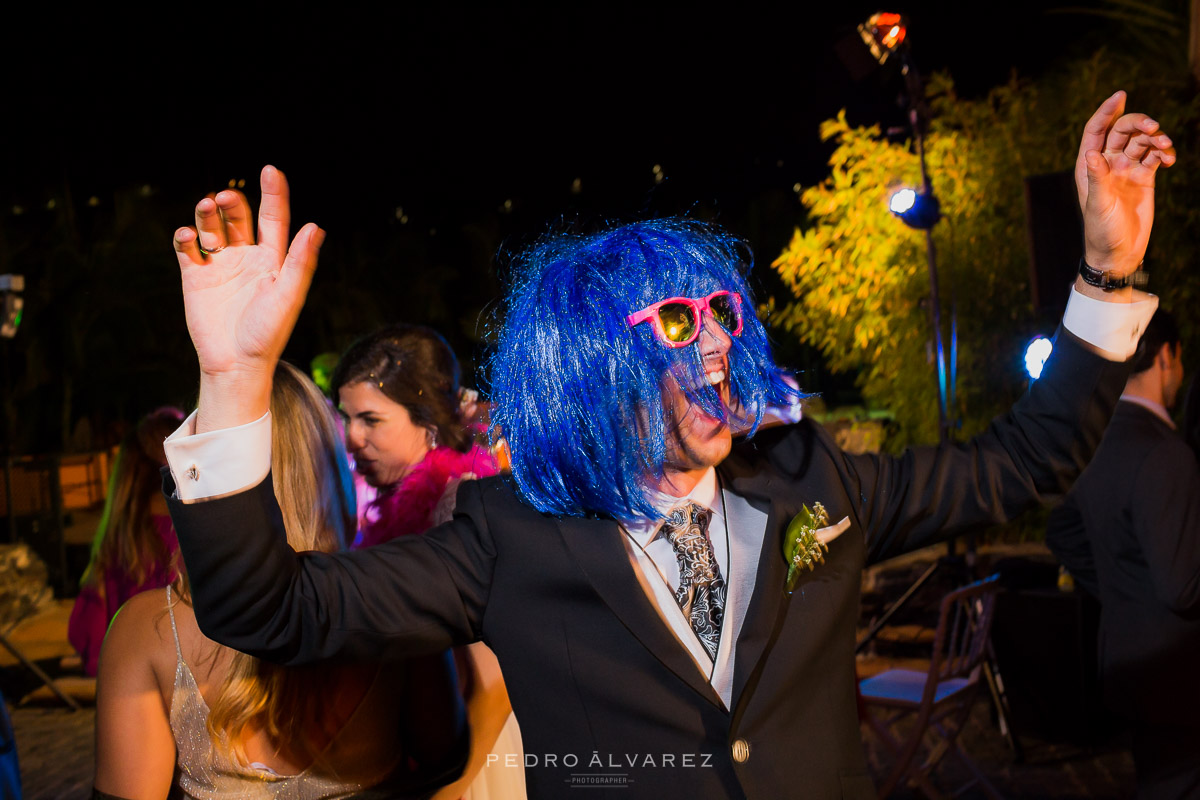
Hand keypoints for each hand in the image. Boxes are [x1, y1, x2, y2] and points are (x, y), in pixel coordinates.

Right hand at [174, 166, 323, 429]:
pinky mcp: (195, 277)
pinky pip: (187, 248)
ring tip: (205, 209)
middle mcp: (247, 258)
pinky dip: (185, 236)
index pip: (273, 219)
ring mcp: (220, 266)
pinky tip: (188, 236)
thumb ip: (301, 262)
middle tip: (223, 199)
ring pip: (212, 227)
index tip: (269, 169)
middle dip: (231, 203)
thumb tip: (316, 227)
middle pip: (238, 218)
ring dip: (207, 215)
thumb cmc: (268, 334)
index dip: (273, 194)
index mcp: (273, 260)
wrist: (236, 364)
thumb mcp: (288, 297)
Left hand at [1075, 91, 1174, 276]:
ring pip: (1142, 141)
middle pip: (1122, 131)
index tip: (1120, 95)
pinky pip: (1155, 156)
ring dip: (1155, 138)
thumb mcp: (1097, 204)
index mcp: (1088, 165)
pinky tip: (1169, 159)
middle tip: (1152, 128)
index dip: (1106, 112)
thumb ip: (1098, 177)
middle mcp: (1107, 163)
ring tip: (1164, 146)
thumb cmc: (1101, 230)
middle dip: (1137, 123)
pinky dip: (1163, 153)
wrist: (1119, 252)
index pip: (1096, 131)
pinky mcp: (1144, 178)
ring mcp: (1126, 169)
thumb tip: (1093, 151)